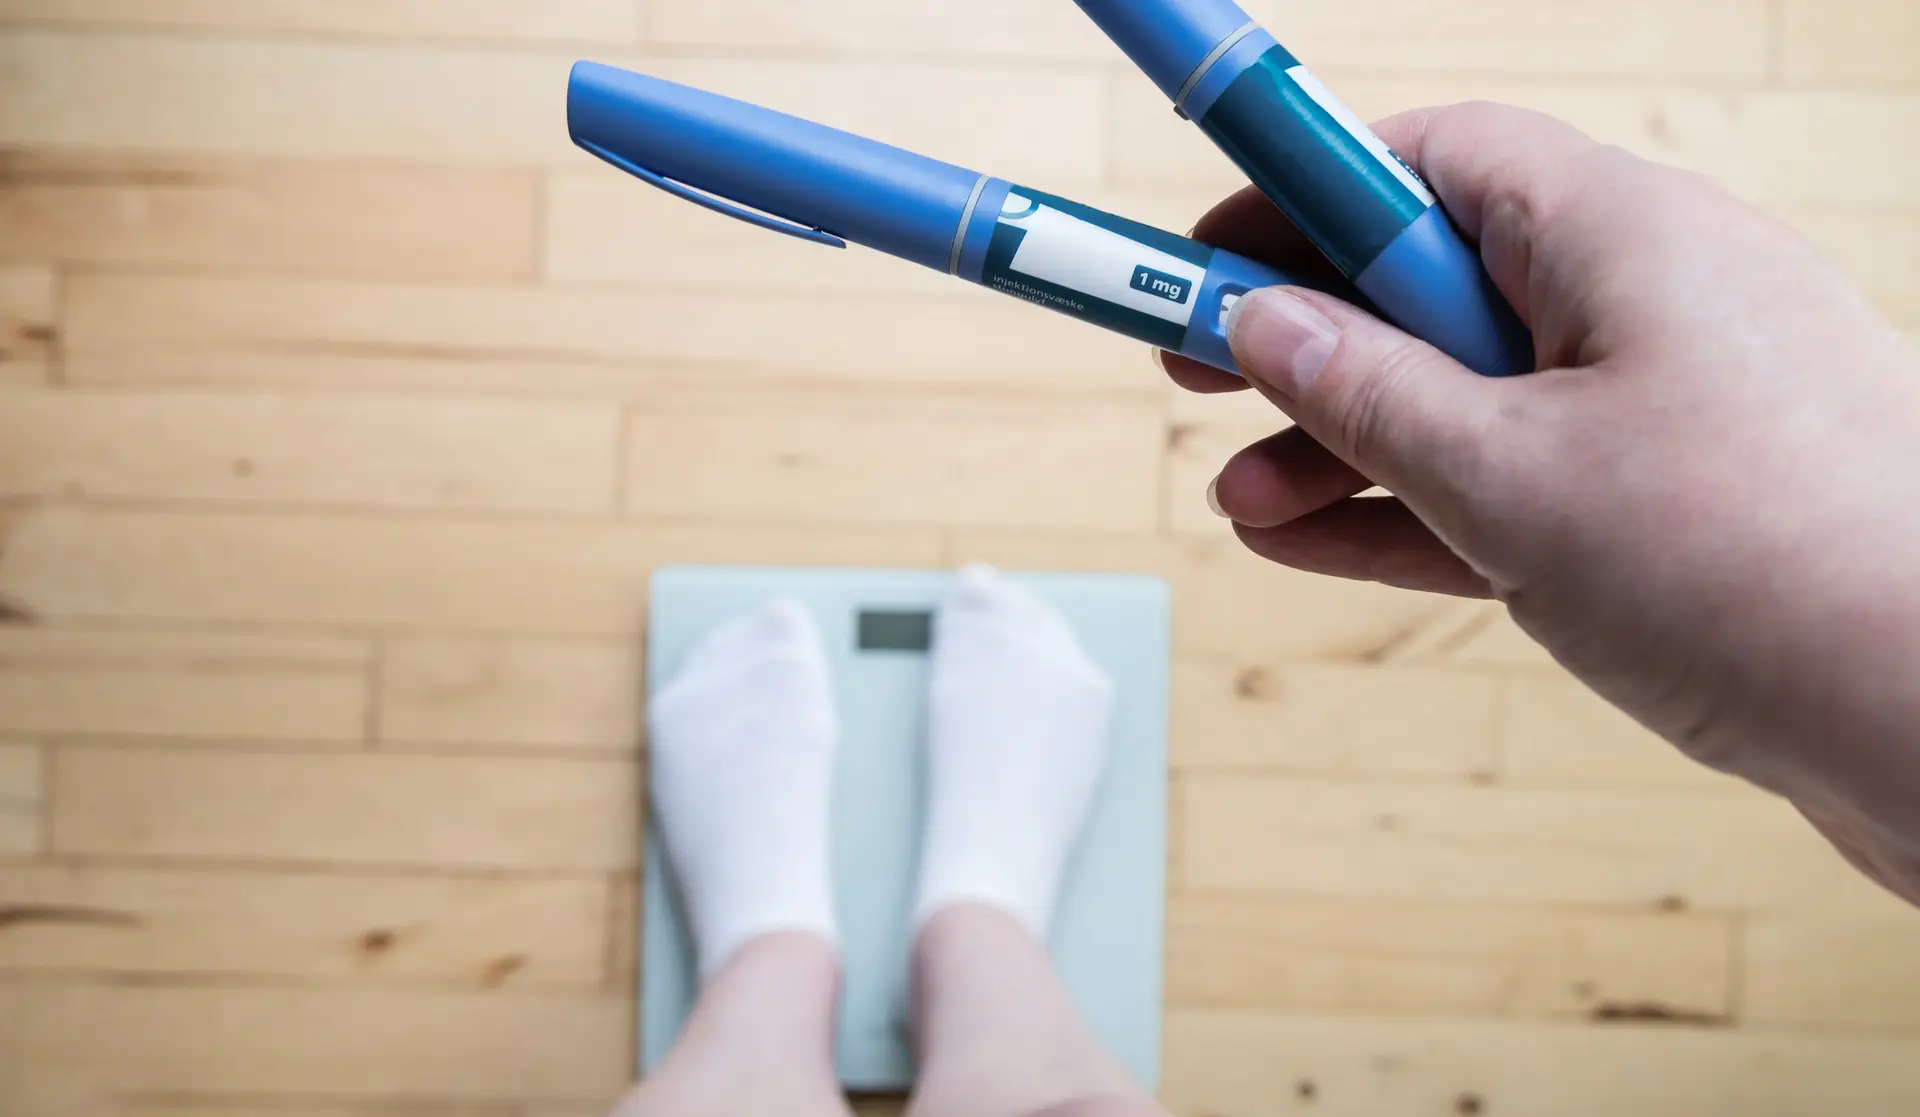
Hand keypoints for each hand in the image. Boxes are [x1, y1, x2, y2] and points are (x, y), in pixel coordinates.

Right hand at [1166, 102, 1919, 903]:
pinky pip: (1518, 478)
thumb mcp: (1507, 474)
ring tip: (1244, 500)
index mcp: (1618, 233)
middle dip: (1308, 340)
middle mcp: (1649, 297)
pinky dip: (1420, 505)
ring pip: (1470, 394)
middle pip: (1436, 282)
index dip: (1296, 198)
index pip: (1427, 163)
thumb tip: (1263, 322)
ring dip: (1348, 443)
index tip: (1202, 253)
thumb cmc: (1755, 566)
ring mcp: (1667, 405)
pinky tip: (1316, 540)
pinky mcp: (1676, 505)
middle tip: (1198, 377)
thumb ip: (1366, 394)